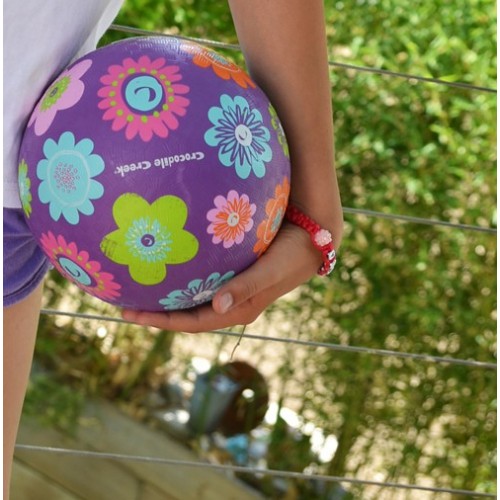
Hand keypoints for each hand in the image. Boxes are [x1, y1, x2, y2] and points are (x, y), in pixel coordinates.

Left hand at [121, 222, 322, 332]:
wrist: (312, 240)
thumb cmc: (293, 255)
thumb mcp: (270, 271)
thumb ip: (245, 287)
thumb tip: (216, 307)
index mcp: (238, 309)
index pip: (192, 323)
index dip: (161, 321)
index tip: (131, 314)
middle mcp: (231, 303)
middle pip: (186, 314)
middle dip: (156, 311)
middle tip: (124, 301)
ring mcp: (231, 289)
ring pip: (192, 298)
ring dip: (167, 295)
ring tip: (139, 284)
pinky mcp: (233, 273)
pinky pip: (201, 280)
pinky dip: (183, 277)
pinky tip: (169, 262)